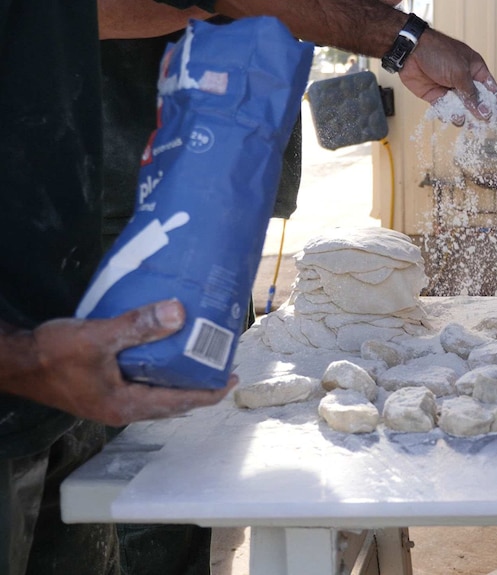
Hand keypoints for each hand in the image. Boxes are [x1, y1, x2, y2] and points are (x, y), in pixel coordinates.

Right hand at [7, 300, 234, 425]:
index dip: (210, 392)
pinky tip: (165, 351)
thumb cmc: (53, 353)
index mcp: (127, 405)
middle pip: (174, 402)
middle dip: (200, 386)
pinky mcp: (105, 391)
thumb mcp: (99, 336)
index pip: (181, 402)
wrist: (16, 362)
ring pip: (159, 394)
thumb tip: (180, 313)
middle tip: (222, 365)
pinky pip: (143, 385)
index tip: (233, 379)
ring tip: (200, 358)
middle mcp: (124, 409)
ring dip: (181, 379)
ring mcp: (113, 401)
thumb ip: (138, 325)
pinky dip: (161, 372)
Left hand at [400, 29, 496, 125]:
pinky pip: (445, 110)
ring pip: (461, 109)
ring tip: (462, 120)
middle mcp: (464, 80)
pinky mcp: (436, 96)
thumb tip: (484, 113)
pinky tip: (449, 116)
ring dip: (462, 116)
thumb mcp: (460, 74)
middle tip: (480, 128)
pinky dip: (447, 115)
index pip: (490, 90)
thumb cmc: (438, 53)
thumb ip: (472, 95)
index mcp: (476, 70)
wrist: (411, 51)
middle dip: (478, 115)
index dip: (495, 105)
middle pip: (476, 102)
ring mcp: (450, 88)